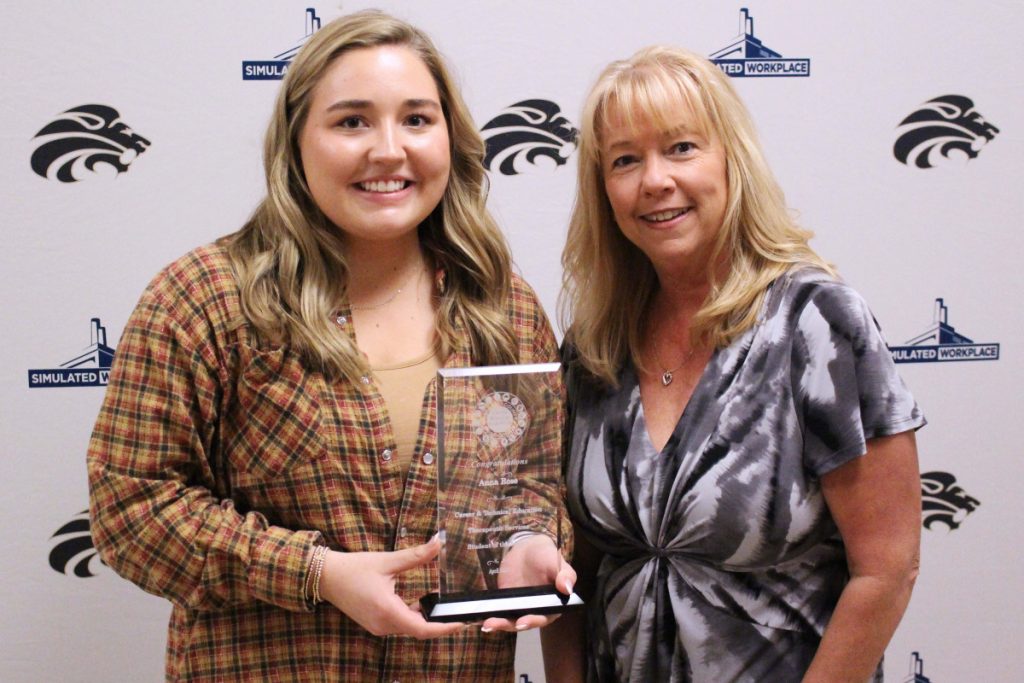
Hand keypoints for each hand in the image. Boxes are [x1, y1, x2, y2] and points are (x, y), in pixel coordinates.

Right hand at [318, 537, 464, 638]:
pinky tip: (422, 604)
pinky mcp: (374, 624)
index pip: (423, 628)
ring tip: (445, 607)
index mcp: (387, 611)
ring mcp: (378, 627)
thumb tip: (439, 542)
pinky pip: (399, 625)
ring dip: (425, 619)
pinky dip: (412, 617)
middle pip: (418, 630)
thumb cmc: (354, 568)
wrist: (326, 577)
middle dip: (439, 622)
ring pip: (409, 628)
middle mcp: (383, 625)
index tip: (462, 622)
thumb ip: (416, 555)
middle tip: (460, 612)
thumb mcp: (387, 560)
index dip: (444, 628)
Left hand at [480, 534, 576, 633]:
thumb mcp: (556, 561)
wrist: (527, 549)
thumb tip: (567, 588)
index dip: (533, 621)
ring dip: (498, 624)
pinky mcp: (505, 604)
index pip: (544, 617)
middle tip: (495, 624)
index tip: (523, 621)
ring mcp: (519, 608)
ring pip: (509, 621)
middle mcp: (535, 611)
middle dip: (508, 625)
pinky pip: (498, 612)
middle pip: (522, 623)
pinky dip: (489, 616)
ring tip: (486, 624)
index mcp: (552, 605)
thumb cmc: (546, 556)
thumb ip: (564, 574)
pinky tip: (477, 618)